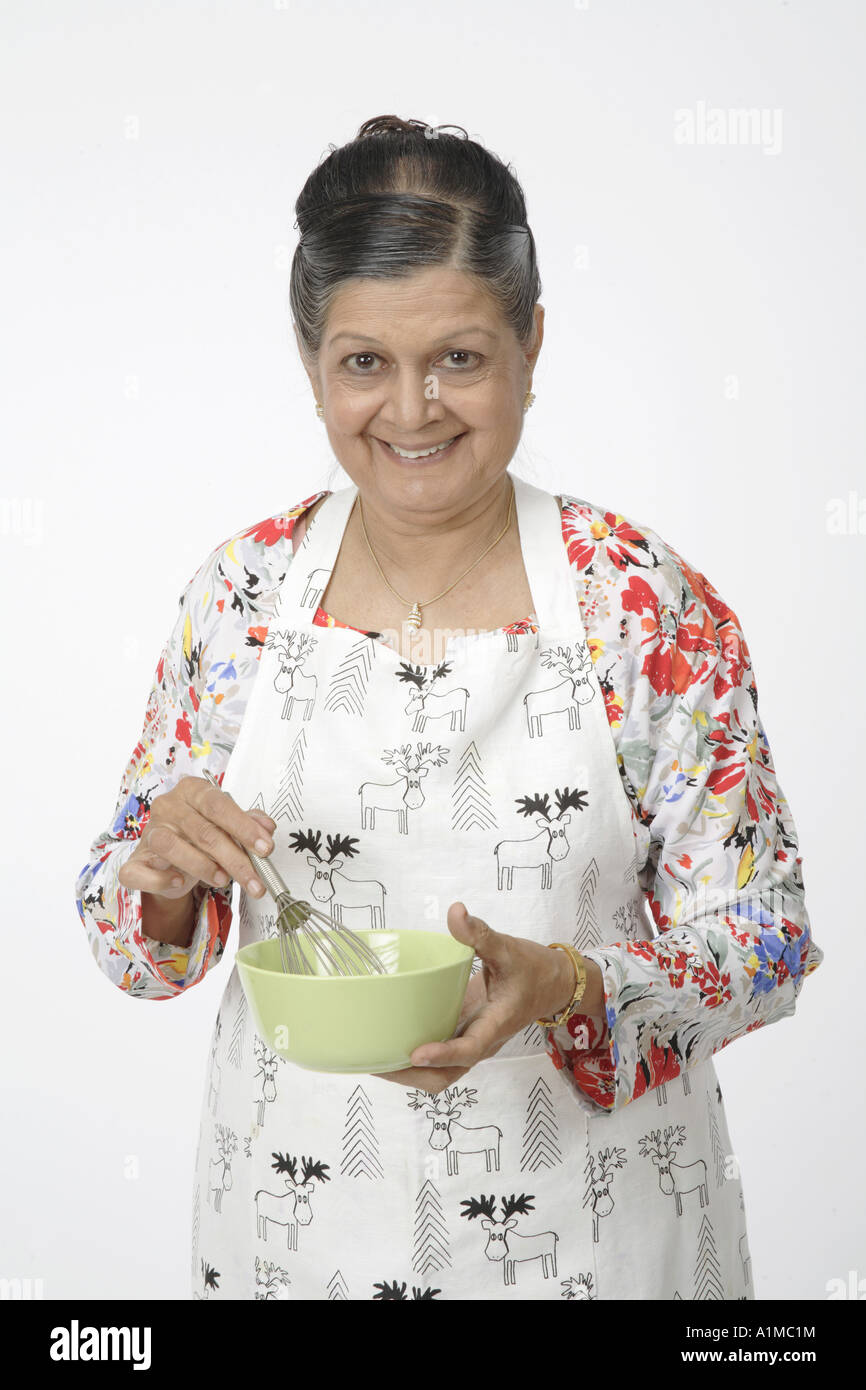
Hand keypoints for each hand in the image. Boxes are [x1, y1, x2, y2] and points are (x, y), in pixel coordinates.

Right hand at [117, 773, 275, 901]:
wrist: (165, 858)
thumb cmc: (197, 837)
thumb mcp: (225, 826)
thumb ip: (246, 823)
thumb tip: (267, 827)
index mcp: (191, 791)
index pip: (219, 805)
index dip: (244, 827)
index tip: (265, 848)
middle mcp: (168, 806)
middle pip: (204, 832)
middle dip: (236, 859)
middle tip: (256, 880)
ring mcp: (148, 833)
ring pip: (173, 847)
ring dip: (204, 867)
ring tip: (224, 880)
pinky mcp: (134, 862)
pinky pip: (143, 872)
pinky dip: (162, 879)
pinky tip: (180, 881)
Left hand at [371, 902, 578, 1095]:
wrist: (552, 984)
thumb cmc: (532, 968)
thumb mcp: (508, 947)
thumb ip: (480, 933)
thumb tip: (456, 912)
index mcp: (495, 1024)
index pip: (469, 1048)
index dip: (443, 1054)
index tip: (415, 1053)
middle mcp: (481, 1040)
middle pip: (447, 1076)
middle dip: (413, 1077)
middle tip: (377, 1062)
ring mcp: (471, 1041)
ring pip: (441, 1074)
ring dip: (410, 1074)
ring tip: (375, 1058)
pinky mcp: (465, 1035)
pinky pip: (439, 1058)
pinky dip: (414, 1060)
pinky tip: (390, 1043)